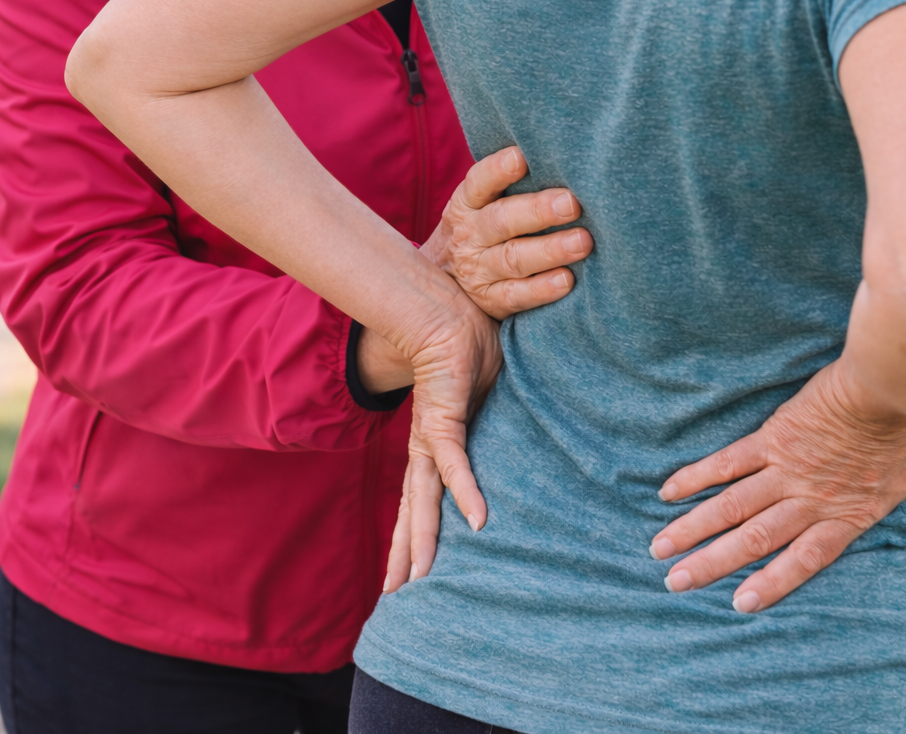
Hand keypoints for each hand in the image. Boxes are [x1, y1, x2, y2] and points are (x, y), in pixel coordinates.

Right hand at [356, 146, 589, 392]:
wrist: (442, 285)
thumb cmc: (480, 231)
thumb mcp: (479, 206)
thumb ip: (509, 187)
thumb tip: (559, 158)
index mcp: (465, 204)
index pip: (479, 182)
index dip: (498, 170)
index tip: (521, 158)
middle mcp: (469, 235)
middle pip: (502, 220)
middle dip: (538, 210)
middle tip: (571, 204)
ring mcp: (478, 270)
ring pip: (514, 258)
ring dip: (550, 250)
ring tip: (582, 242)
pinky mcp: (491, 301)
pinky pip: (516, 296)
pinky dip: (542, 289)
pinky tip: (566, 280)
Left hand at [383, 293, 503, 592]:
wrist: (447, 310)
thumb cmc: (465, 346)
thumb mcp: (483, 397)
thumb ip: (490, 422)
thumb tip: (510, 438)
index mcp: (433, 442)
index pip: (422, 496)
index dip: (415, 531)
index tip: (410, 570)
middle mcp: (426, 445)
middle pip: (414, 507)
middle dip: (404, 551)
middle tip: (395, 595)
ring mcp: (433, 433)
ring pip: (424, 496)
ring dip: (422, 536)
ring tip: (420, 577)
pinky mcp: (445, 416)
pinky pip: (456, 460)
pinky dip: (466, 490)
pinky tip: (477, 520)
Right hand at [648, 356, 905, 612]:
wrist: (889, 384)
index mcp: (846, 515)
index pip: (802, 560)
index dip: (770, 583)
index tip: (737, 605)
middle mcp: (809, 499)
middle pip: (753, 540)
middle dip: (711, 564)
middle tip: (673, 583)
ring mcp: (786, 468)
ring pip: (732, 506)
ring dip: (694, 528)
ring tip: (661, 548)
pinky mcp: (772, 436)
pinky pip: (728, 462)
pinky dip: (697, 477)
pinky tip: (669, 491)